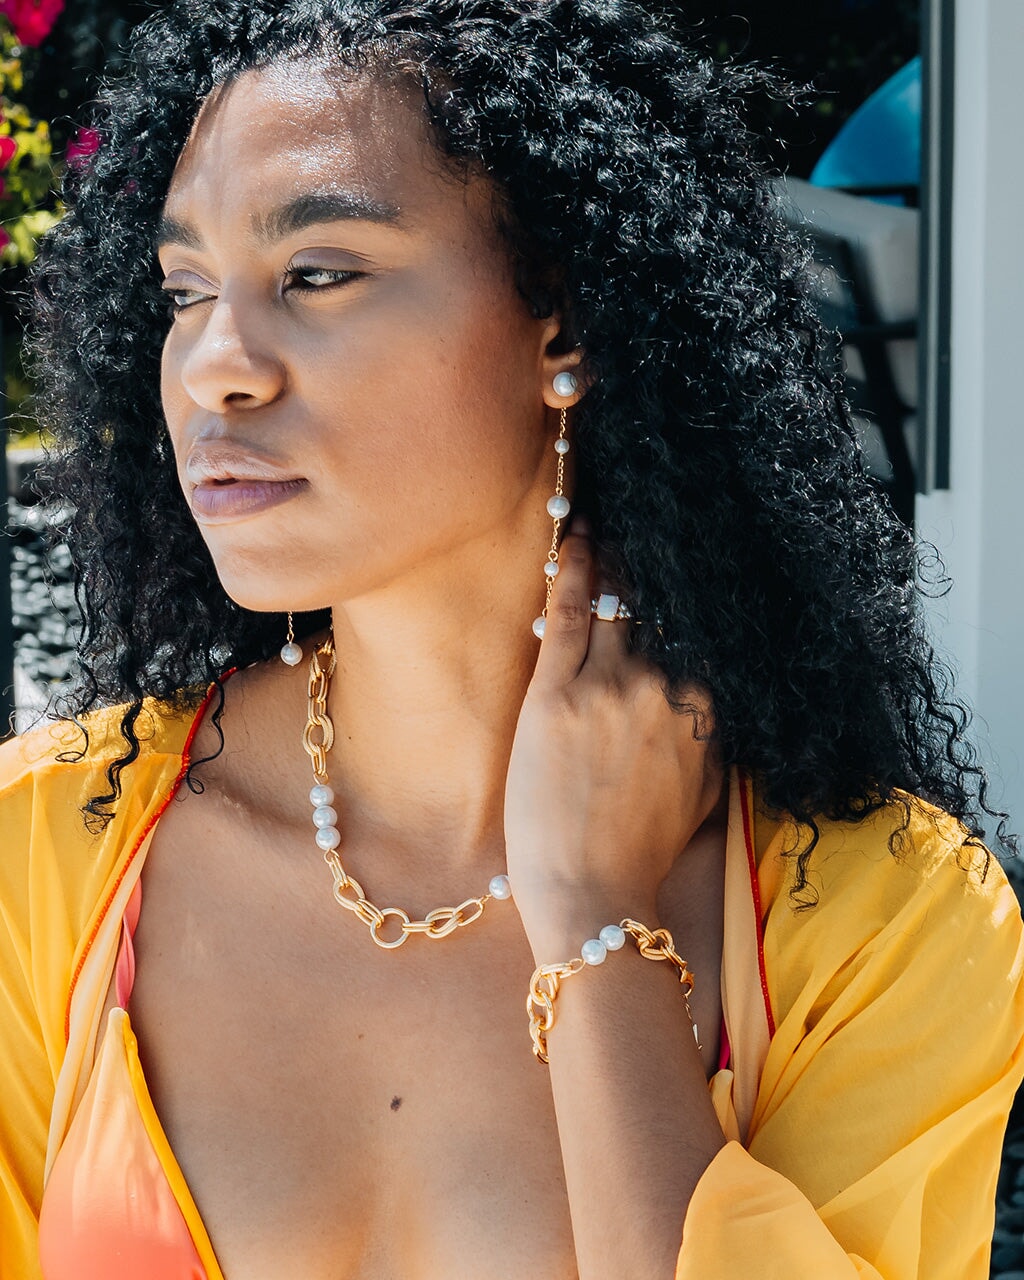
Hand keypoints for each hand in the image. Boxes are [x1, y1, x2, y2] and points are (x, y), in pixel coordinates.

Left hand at [504, 518, 724, 952]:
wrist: (594, 895)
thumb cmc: (645, 852)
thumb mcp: (707, 795)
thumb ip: (715, 739)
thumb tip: (714, 700)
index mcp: (707, 712)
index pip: (704, 631)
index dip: (696, 593)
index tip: (691, 562)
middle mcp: (668, 688)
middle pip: (666, 605)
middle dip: (659, 564)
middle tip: (652, 521)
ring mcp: (613, 687)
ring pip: (622, 599)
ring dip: (618, 555)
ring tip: (610, 517)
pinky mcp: (558, 693)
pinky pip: (572, 612)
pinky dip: (576, 568)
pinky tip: (576, 535)